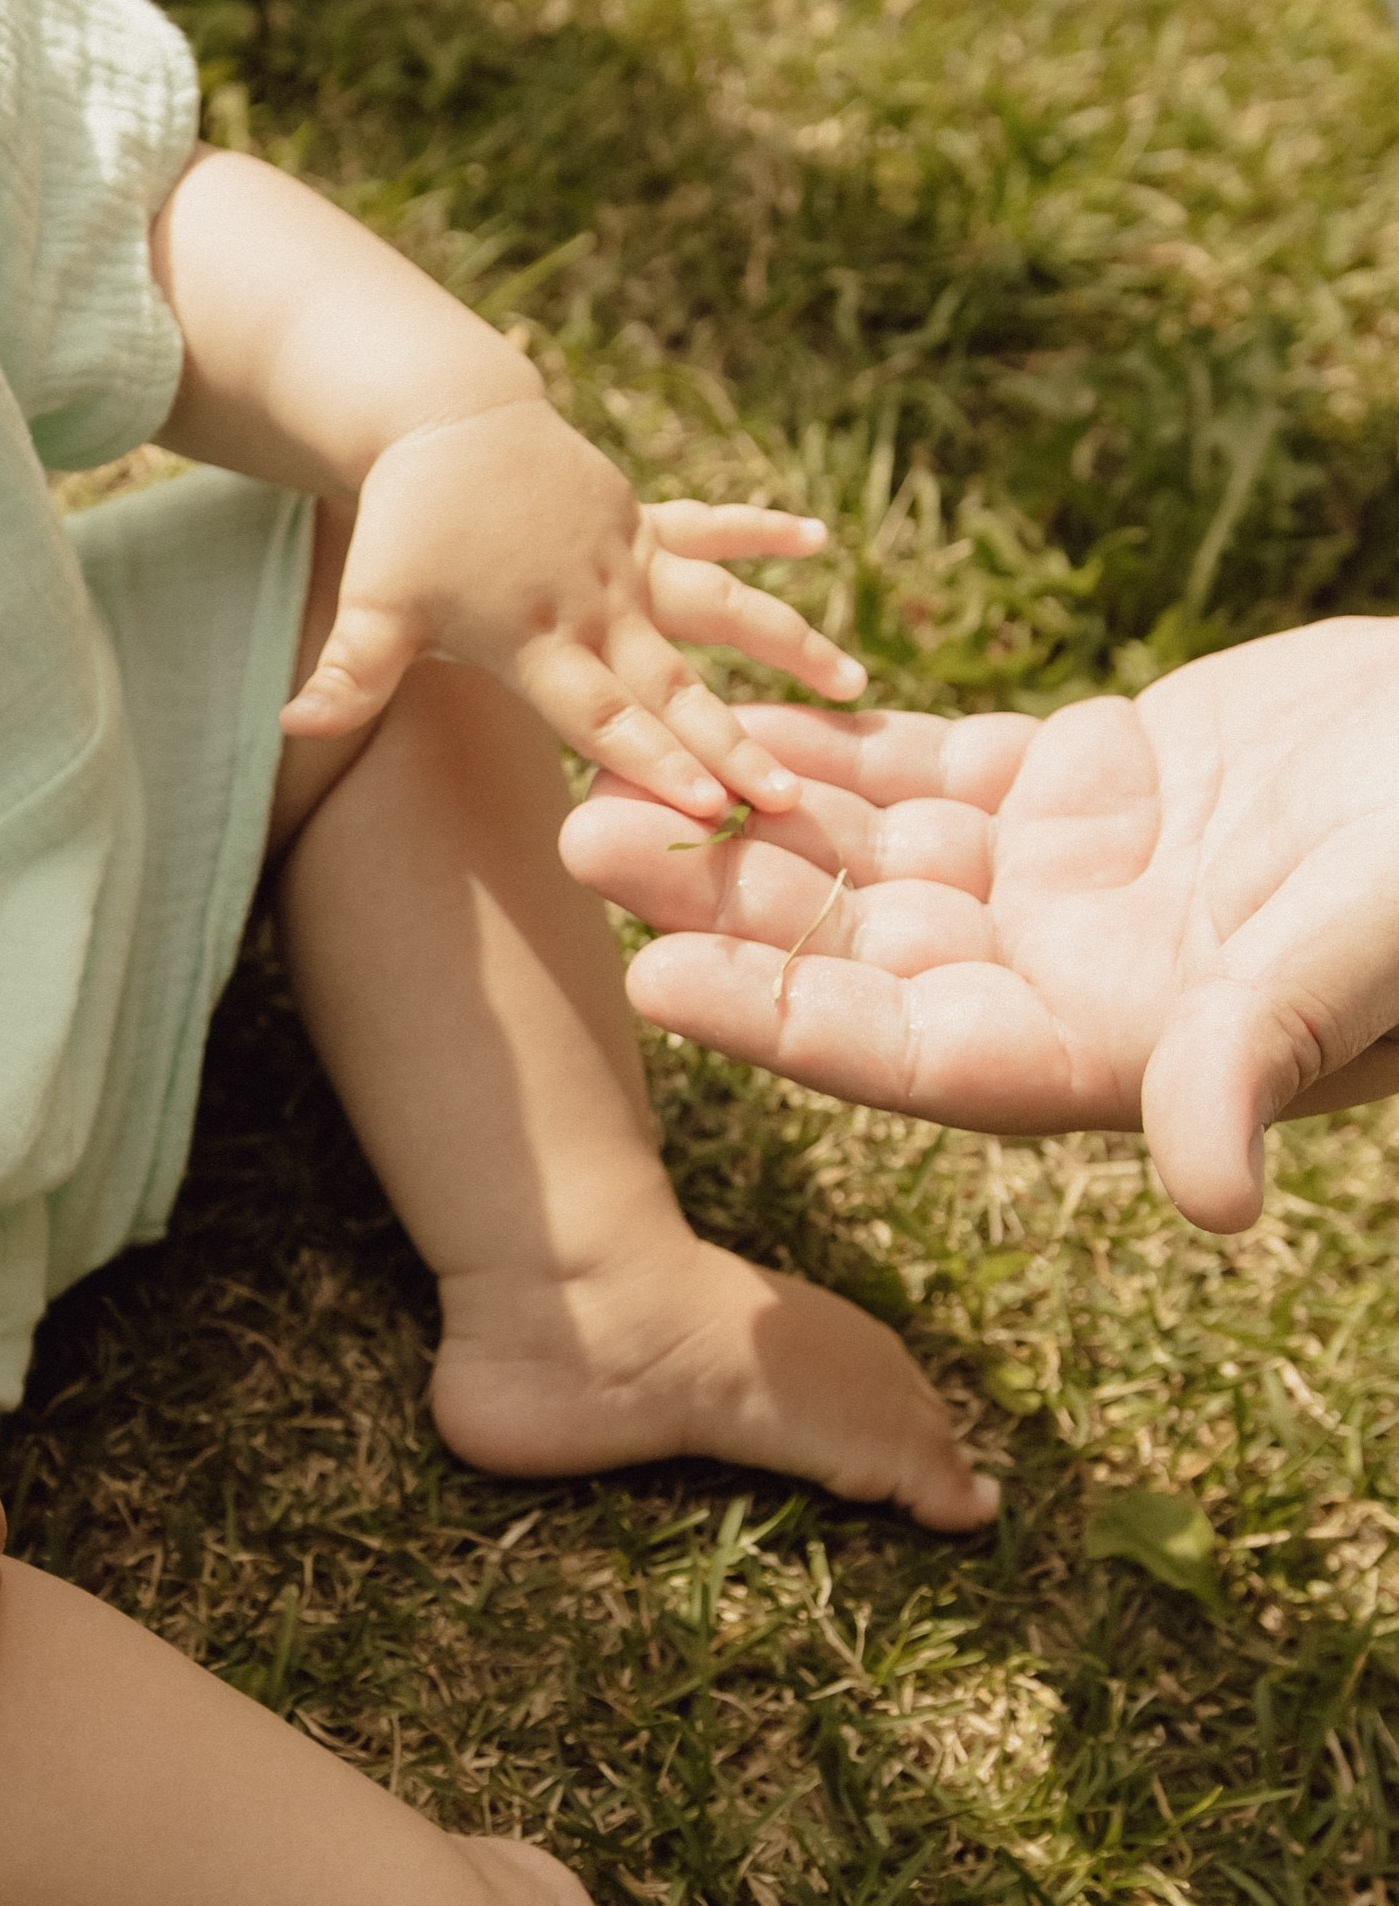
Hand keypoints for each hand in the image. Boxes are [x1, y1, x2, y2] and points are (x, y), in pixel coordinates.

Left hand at [281, 403, 864, 818]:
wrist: (439, 420)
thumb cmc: (406, 527)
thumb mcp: (372, 605)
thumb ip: (349, 676)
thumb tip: (291, 728)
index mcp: (540, 639)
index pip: (605, 717)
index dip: (656, 762)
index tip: (710, 806)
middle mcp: (597, 604)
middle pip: (675, 686)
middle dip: (733, 742)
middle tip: (791, 797)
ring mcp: (627, 560)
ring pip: (719, 608)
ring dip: (784, 643)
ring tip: (853, 683)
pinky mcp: (640, 523)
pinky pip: (709, 529)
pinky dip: (759, 531)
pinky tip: (816, 543)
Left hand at [557, 617, 1398, 1232]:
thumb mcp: (1369, 949)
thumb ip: (1263, 1056)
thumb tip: (1212, 1197)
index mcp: (1117, 1048)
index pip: (913, 1052)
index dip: (785, 1017)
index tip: (660, 977)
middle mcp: (1067, 977)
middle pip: (856, 950)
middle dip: (720, 902)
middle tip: (585, 838)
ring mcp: (1069, 881)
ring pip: (871, 856)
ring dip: (749, 818)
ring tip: (613, 765)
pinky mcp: (1087, 783)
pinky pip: (933, 771)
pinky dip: (842, 746)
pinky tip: (738, 708)